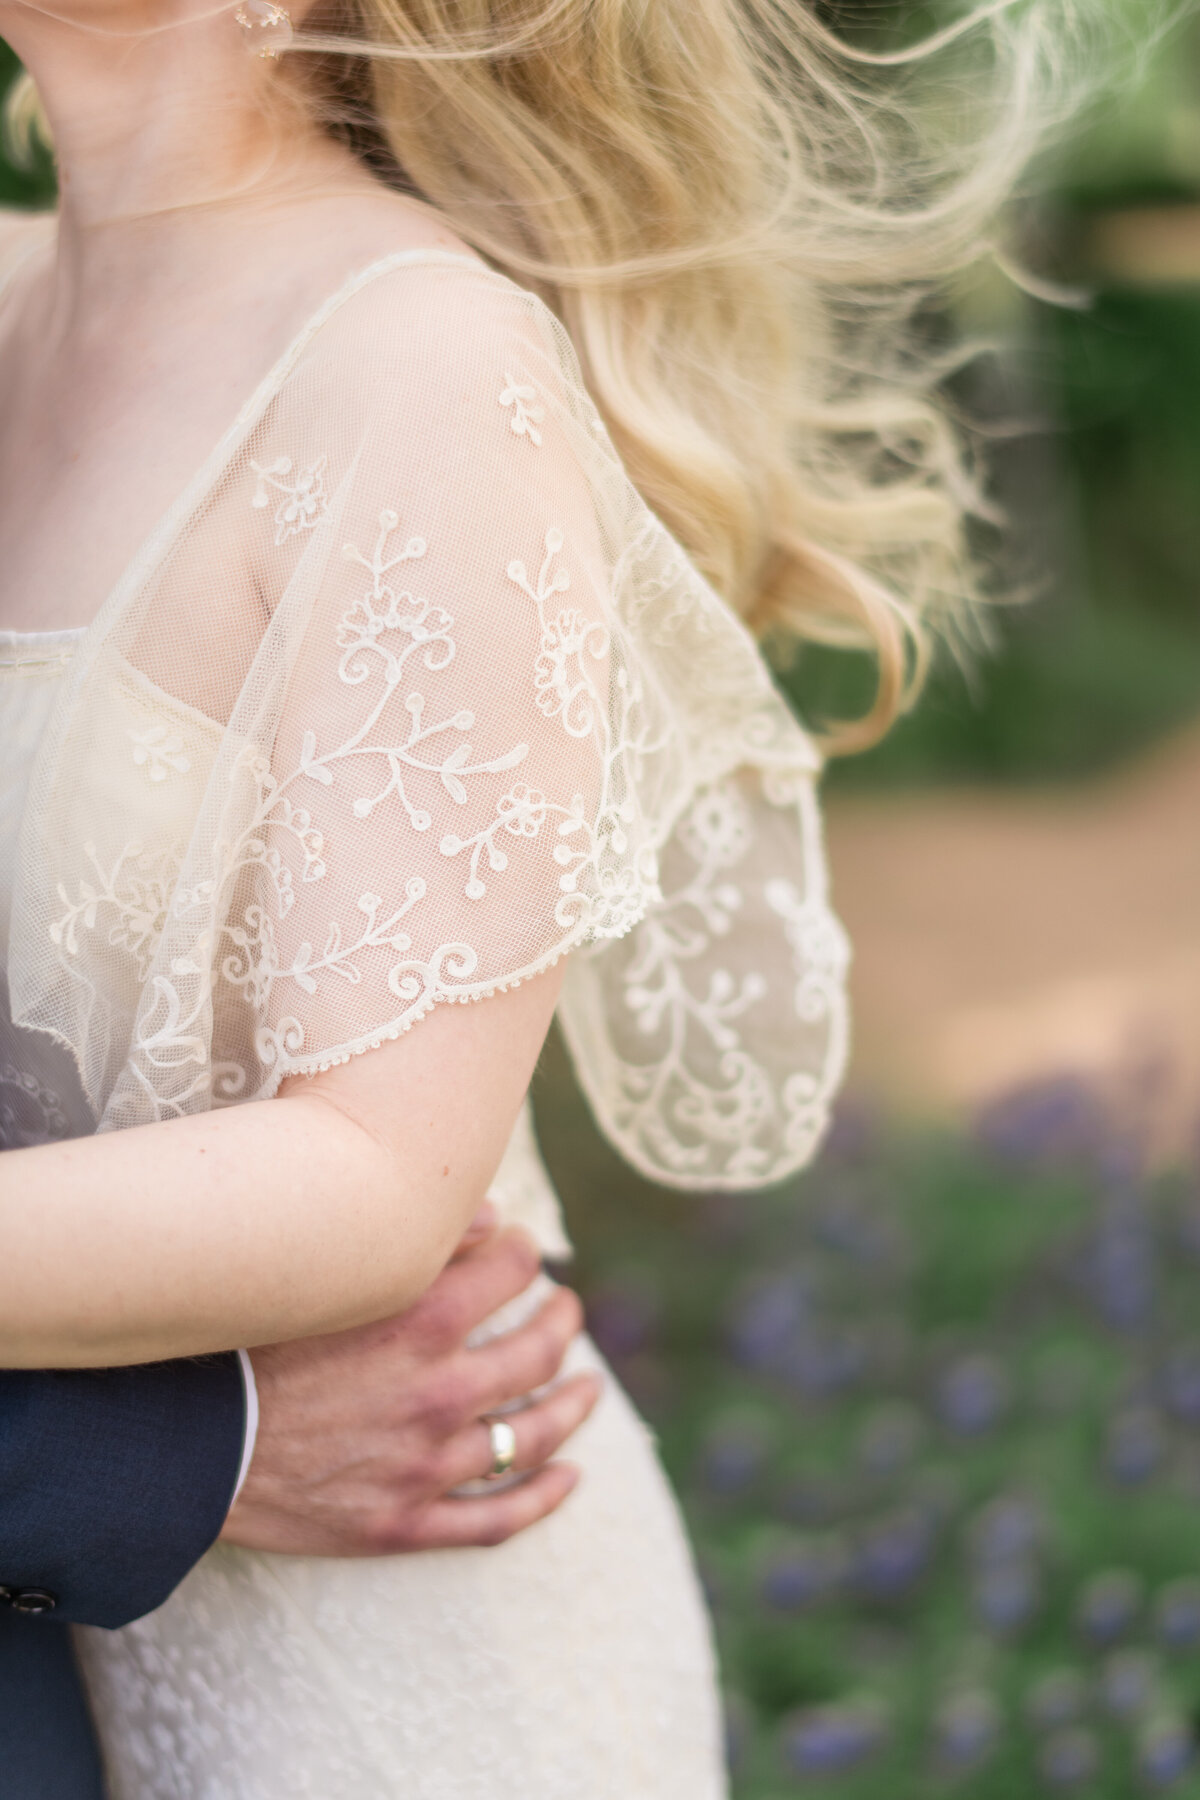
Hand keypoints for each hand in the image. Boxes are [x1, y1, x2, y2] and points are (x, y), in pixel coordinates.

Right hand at [219, 1208, 598, 1554]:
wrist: (182, 1448)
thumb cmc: (243, 1346)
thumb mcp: (320, 1275)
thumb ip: (406, 1240)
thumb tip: (486, 1216)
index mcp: (419, 1322)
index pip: (511, 1268)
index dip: (523, 1250)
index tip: (520, 1247)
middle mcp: (437, 1393)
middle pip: (536, 1349)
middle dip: (561, 1320)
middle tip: (566, 1307)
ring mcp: (427, 1465)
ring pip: (532, 1434)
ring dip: (571, 1405)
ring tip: (589, 1388)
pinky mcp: (404, 1524)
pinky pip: (496, 1519)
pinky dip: (543, 1499)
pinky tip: (571, 1478)